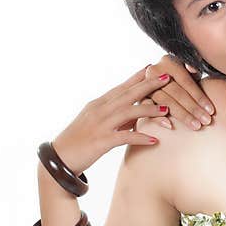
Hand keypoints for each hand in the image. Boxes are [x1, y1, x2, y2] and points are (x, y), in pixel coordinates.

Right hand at [51, 67, 171, 173]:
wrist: (59, 159)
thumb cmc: (80, 141)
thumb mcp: (98, 123)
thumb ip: (116, 117)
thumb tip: (135, 115)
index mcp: (99, 104)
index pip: (122, 87)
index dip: (138, 77)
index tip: (152, 66)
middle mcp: (100, 110)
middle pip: (127, 94)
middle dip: (148, 85)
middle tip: (167, 77)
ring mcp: (100, 125)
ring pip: (128, 112)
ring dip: (148, 110)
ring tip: (166, 110)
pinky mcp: (101, 141)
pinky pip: (124, 137)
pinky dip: (140, 137)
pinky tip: (154, 140)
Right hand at [143, 55, 213, 129]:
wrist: (164, 81)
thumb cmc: (184, 78)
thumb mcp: (189, 70)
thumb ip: (193, 67)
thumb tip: (193, 70)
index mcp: (168, 61)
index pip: (186, 81)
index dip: (199, 96)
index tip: (211, 110)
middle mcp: (154, 71)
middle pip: (176, 92)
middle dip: (193, 108)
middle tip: (206, 121)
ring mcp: (145, 85)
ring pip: (165, 101)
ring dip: (182, 115)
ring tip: (196, 126)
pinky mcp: (140, 98)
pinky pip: (148, 109)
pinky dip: (158, 118)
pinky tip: (170, 125)